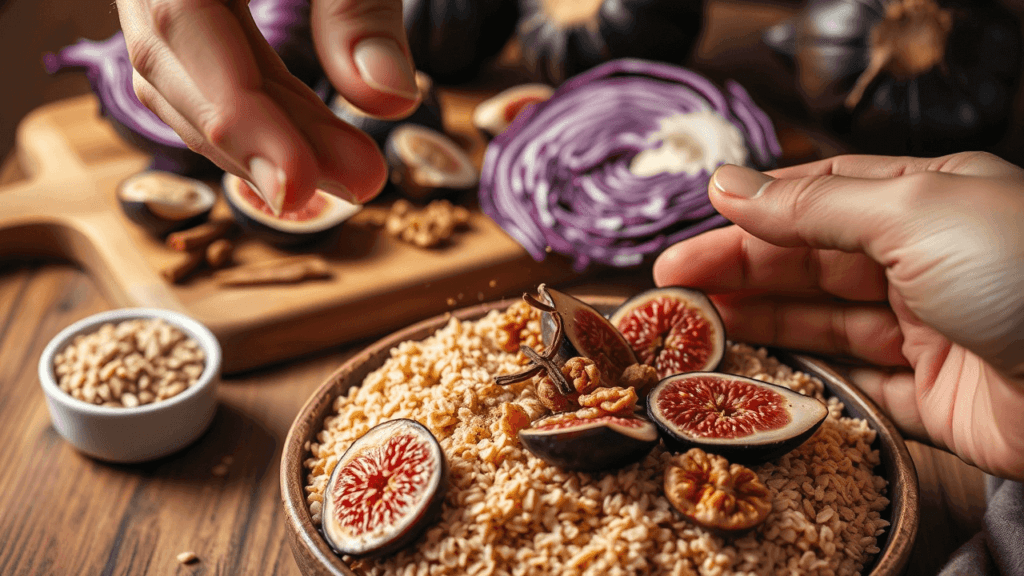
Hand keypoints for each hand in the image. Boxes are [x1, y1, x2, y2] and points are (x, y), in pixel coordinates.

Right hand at [115, 0, 419, 211]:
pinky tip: (314, 149)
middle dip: (266, 142)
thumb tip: (392, 100)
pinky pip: (210, 62)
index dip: (235, 115)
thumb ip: (358, 9)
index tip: (296, 185)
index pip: (176, 28)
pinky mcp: (192, 3)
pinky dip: (265, 109)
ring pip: (191, 75)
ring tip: (354, 174)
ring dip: (271, 135)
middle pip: (177, 65)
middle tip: (359, 187)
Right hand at [653, 152, 1023, 479]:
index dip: (755, 213)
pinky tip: (755, 368)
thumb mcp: (910, 211)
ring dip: (761, 319)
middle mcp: (926, 262)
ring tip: (698, 324)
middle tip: (674, 286)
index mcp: (929, 200)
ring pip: (824, 321)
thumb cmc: (1020, 272)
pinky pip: (851, 381)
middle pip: (812, 262)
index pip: (821, 198)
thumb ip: (812, 205)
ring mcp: (928, 330)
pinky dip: (802, 375)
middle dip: (742, 270)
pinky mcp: (931, 398)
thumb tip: (730, 185)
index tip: (697, 226)